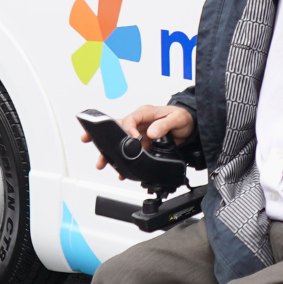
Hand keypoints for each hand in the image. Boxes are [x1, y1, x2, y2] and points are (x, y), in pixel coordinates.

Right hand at [79, 104, 193, 171]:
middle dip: (104, 137)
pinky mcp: (142, 143)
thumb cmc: (182, 117)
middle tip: (93, 143)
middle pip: (118, 129)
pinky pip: (130, 152)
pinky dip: (124, 160)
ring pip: (120, 142)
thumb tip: (152, 132)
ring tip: (102, 163)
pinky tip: (120, 170)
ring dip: (110, 152)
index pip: (130, 119)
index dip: (127, 129)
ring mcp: (139, 133)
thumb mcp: (177, 119)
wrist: (189, 126)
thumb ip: (164, 125)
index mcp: (145, 113)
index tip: (130, 140)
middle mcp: (139, 122)